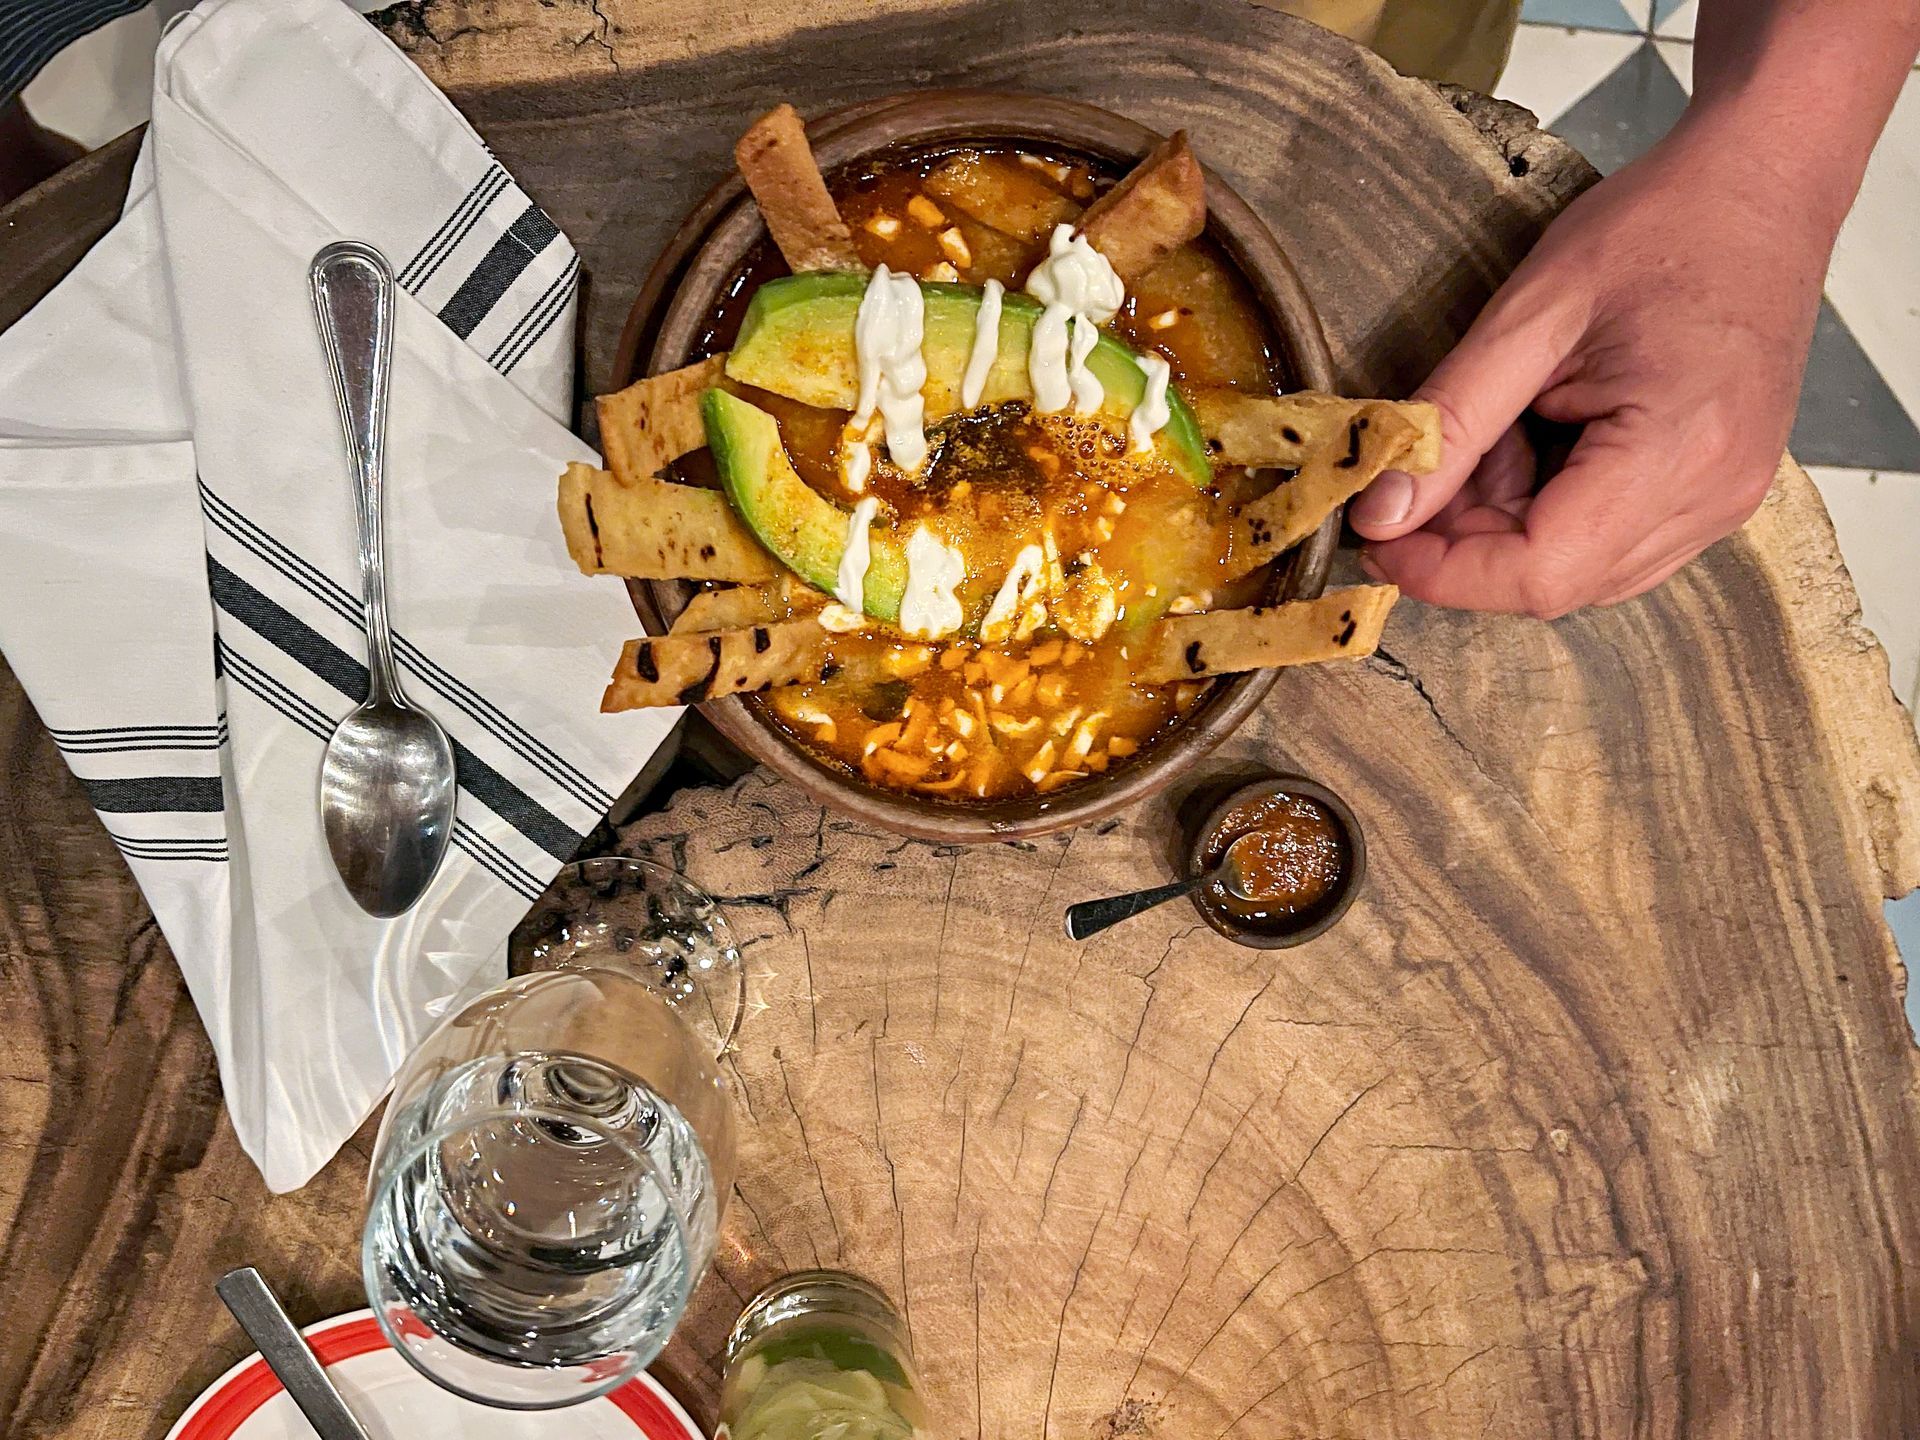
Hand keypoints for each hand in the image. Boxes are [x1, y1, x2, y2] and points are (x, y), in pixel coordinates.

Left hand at [1349, 111, 1833, 616]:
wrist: (1763, 183)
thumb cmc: (1659, 227)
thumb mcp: (1529, 315)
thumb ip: (1451, 422)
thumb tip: (1380, 512)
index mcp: (1674, 452)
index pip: (1539, 574)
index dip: (1442, 571)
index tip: (1375, 534)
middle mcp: (1713, 498)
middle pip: (1555, 583)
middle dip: (1466, 543)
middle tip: (1423, 467)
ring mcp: (1724, 501)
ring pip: (1579, 571)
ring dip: (1505, 526)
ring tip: (1492, 436)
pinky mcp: (1717, 490)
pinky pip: (1613, 541)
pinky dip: (1551, 511)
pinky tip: (1536, 439)